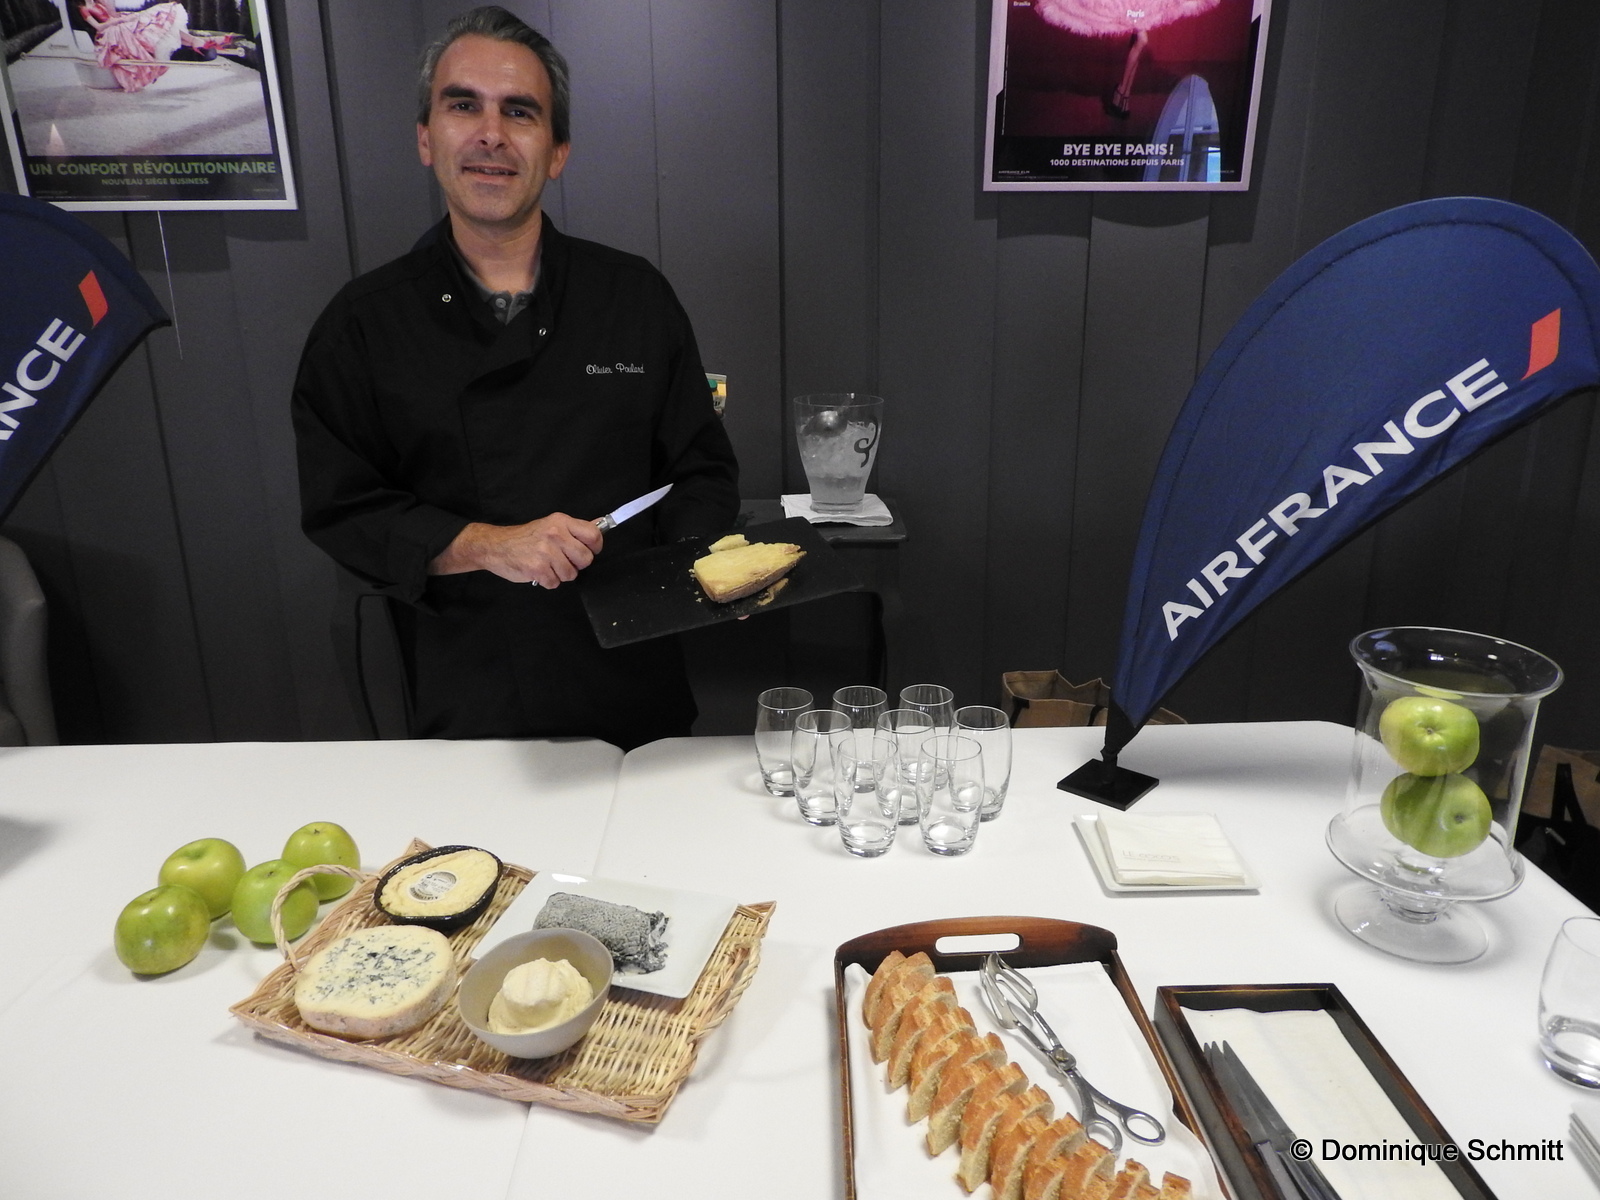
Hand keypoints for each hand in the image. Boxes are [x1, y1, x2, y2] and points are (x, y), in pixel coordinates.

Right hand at [429, 514, 602, 587]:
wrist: (495, 546)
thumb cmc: (524, 538)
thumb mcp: (549, 525)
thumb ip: (573, 529)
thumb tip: (599, 525)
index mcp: (561, 522)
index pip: (594, 535)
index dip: (594, 547)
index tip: (587, 551)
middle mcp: (555, 534)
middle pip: (586, 559)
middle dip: (576, 564)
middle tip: (562, 560)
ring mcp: (546, 552)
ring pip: (571, 574)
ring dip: (560, 574)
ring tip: (547, 565)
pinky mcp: (537, 568)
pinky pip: (555, 583)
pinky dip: (548, 581)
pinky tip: (538, 571)